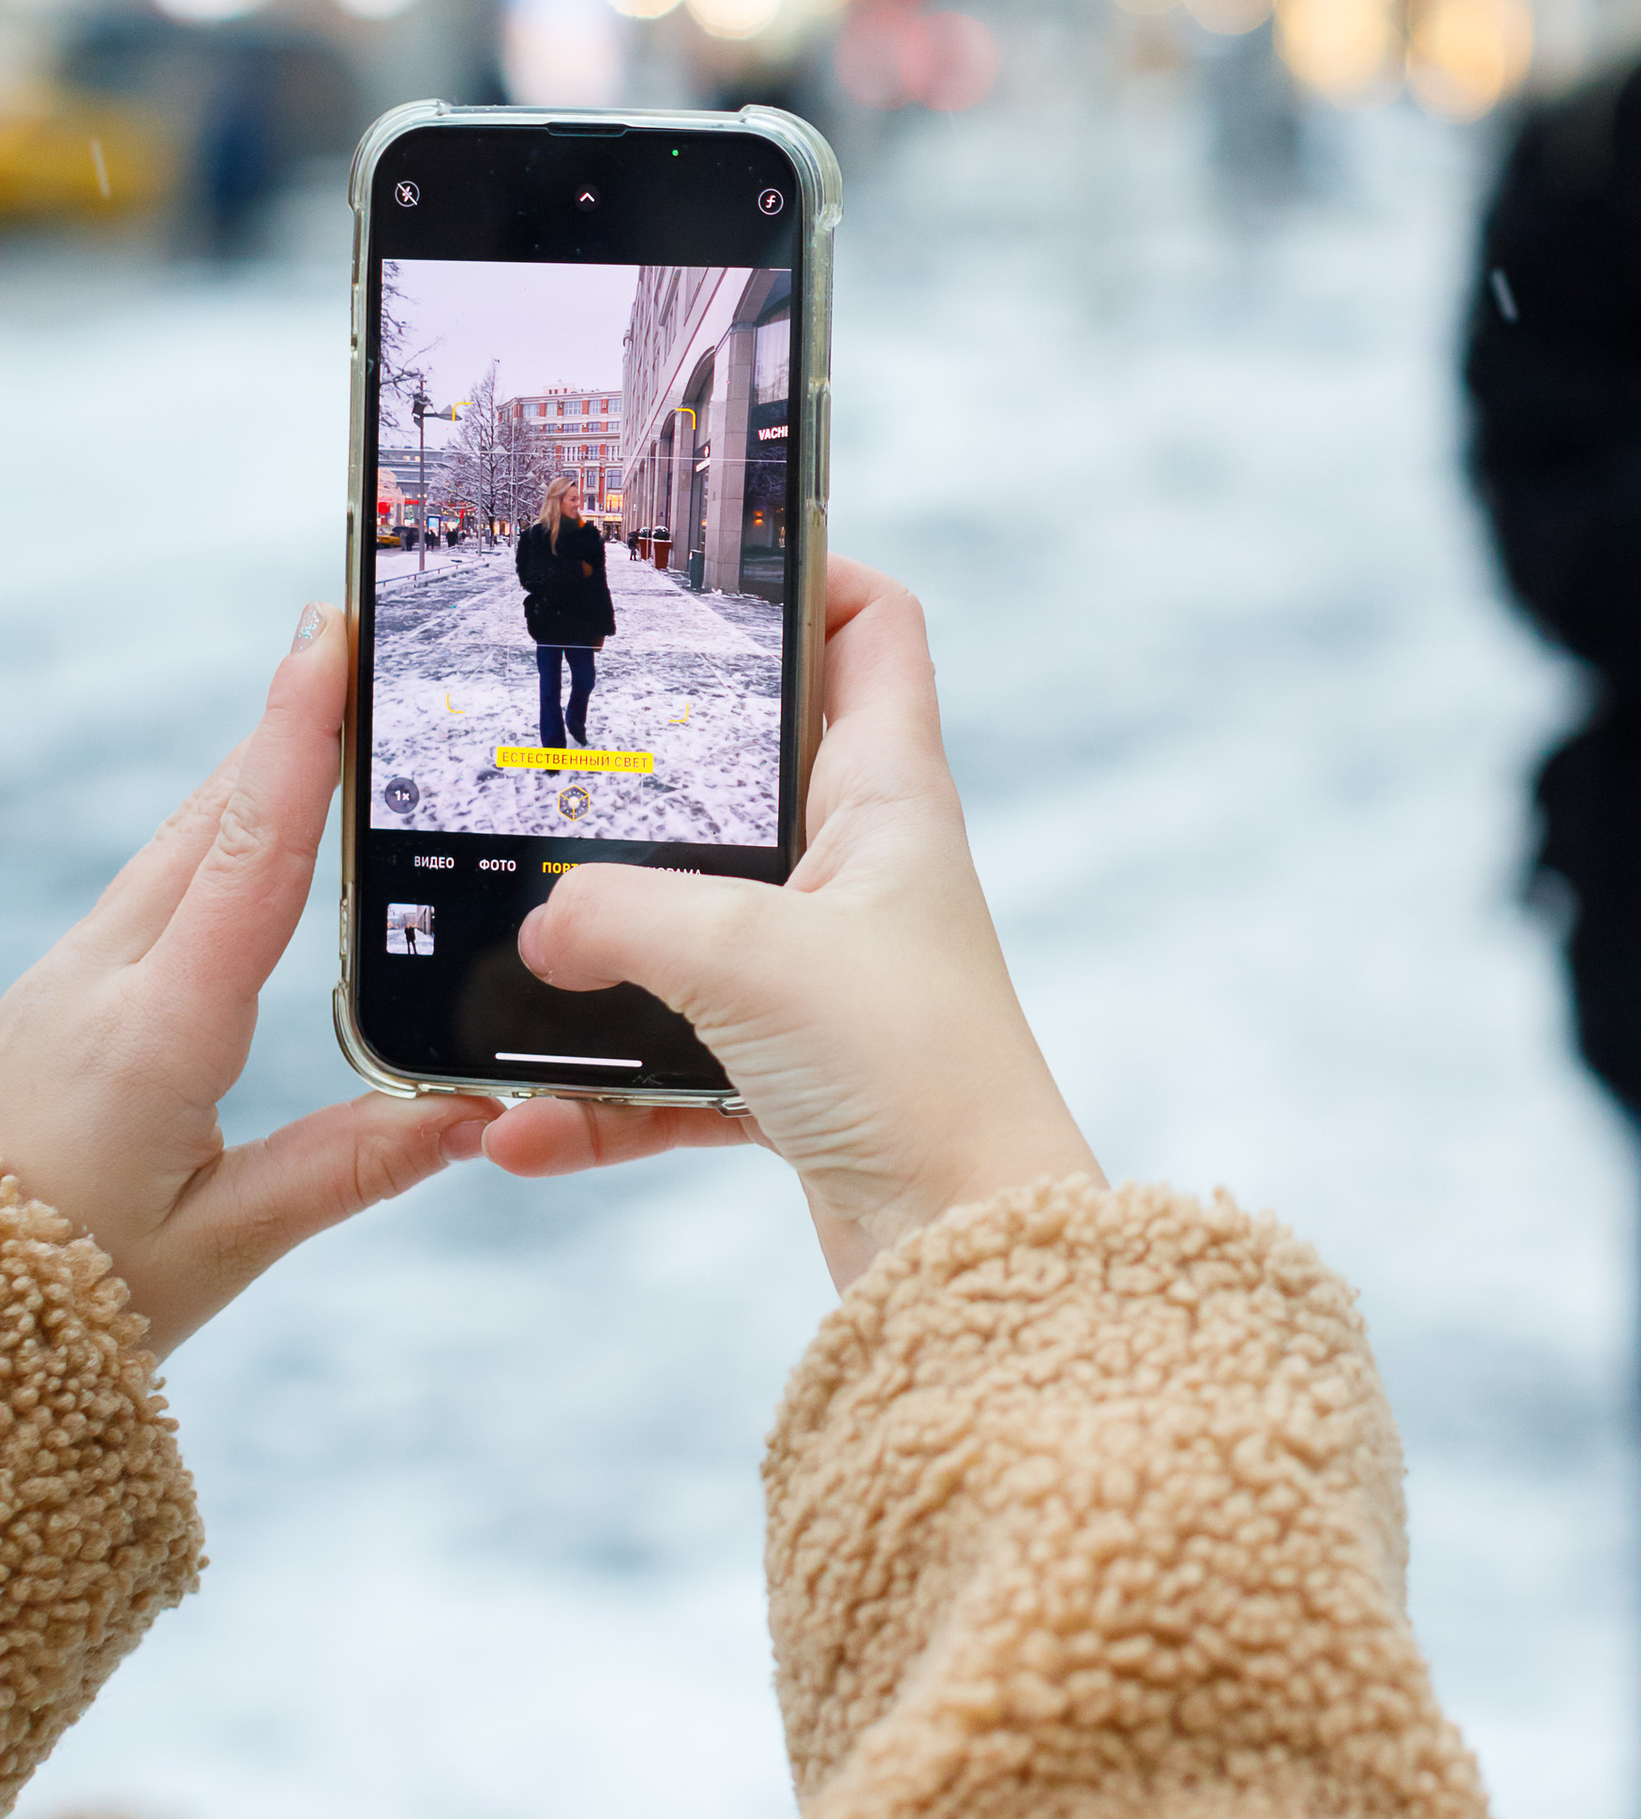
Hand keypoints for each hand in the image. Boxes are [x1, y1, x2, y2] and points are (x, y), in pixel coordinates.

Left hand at [0, 610, 496, 1356]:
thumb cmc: (70, 1301)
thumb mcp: (223, 1247)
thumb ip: (352, 1167)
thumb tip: (477, 1112)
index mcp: (154, 1037)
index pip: (248, 861)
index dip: (294, 743)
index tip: (325, 643)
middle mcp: (100, 987)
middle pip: (208, 825)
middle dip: (280, 726)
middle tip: (345, 631)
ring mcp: (63, 988)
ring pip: (170, 853)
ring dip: (246, 778)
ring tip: (319, 706)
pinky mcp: (52, 1007)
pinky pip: (146, 896)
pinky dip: (211, 841)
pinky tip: (249, 840)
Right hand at [485, 558, 1100, 1286]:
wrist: (971, 1255)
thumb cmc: (913, 1074)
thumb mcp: (750, 961)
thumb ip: (624, 918)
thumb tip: (536, 924)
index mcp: (887, 797)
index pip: (873, 630)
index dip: (806, 574)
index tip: (700, 563)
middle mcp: (861, 871)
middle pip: (745, 774)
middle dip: (636, 774)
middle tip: (529, 754)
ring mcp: (825, 974)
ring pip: (685, 933)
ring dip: (593, 966)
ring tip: (491, 979)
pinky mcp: (796, 1075)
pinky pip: (671, 1065)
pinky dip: (600, 1097)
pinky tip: (518, 1129)